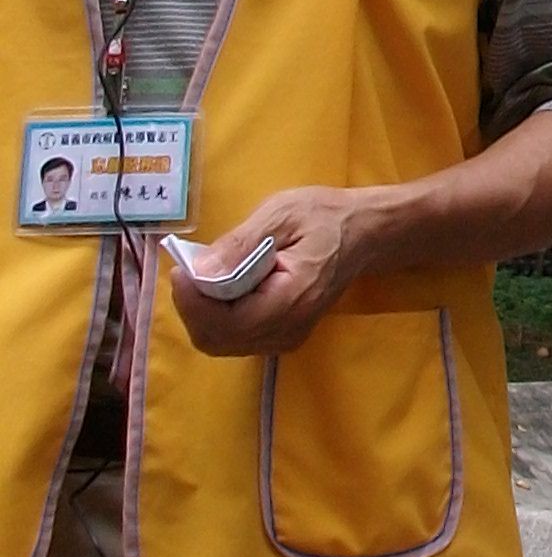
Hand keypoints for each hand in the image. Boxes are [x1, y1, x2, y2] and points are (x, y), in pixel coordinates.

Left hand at [162, 187, 388, 356]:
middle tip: (190, 270)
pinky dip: (216, 316)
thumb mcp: (282, 214)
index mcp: (292, 299)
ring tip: (206, 275)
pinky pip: (234, 338)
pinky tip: (223, 288)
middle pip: (216, 339)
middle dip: (192, 307)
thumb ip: (239, 244)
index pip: (226, 322)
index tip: (182, 268)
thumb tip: (197, 272)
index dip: (193, 301)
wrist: (364, 232)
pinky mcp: (281, 336)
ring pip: (220, 342)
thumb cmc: (325, 217)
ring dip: (202, 312)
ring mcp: (285, 337)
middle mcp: (288, 329)